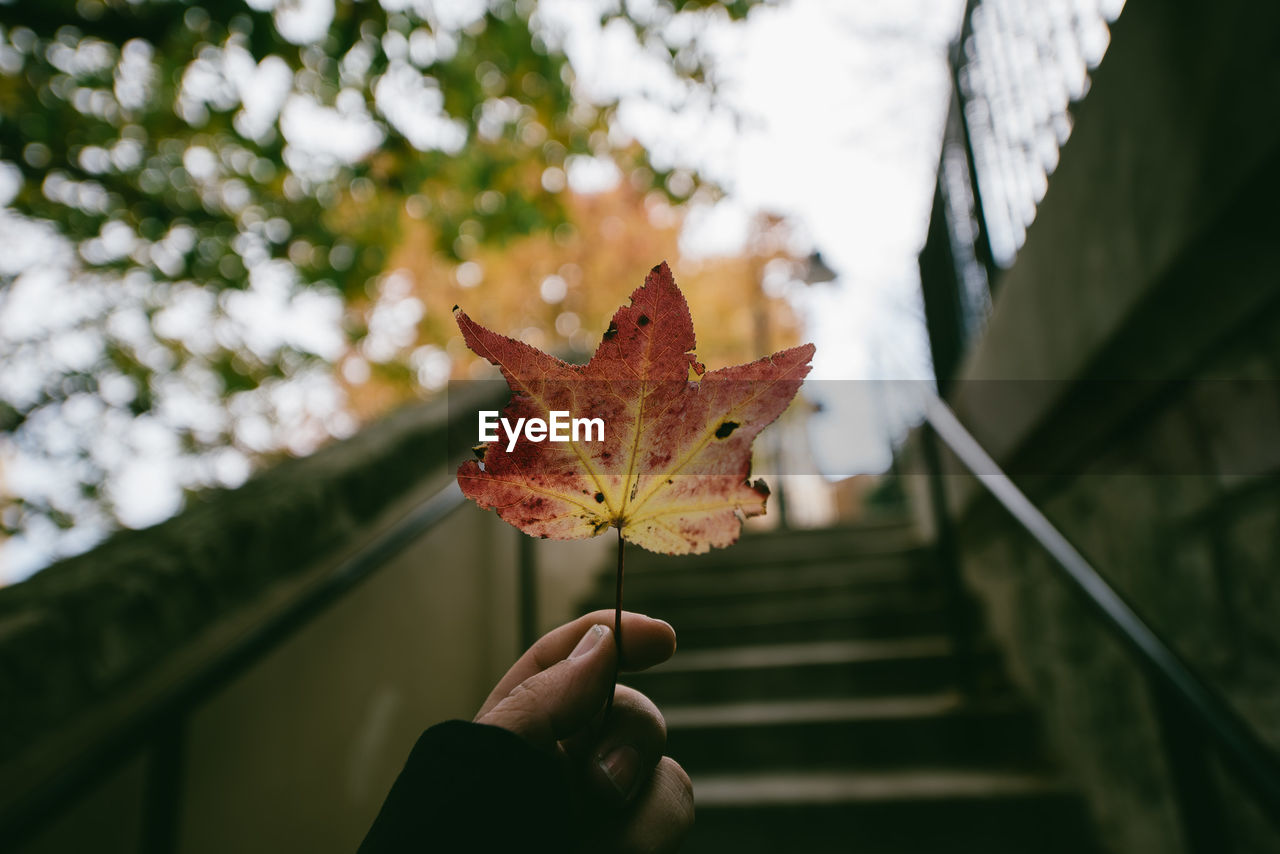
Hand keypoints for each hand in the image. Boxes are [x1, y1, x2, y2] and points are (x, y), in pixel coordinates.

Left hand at [475, 610, 692, 852]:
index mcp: (518, 733)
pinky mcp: (628, 844)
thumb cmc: (459, 837)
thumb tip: (602, 639)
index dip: (616, 636)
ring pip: (665, 774)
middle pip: (632, 713)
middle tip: (594, 786)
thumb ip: (547, 696)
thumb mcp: (491, 759)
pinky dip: (645, 837)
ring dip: (639, 809)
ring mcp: (602, 814)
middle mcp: (565, 768)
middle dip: (630, 738)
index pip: (570, 660)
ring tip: (589, 845)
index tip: (661, 640)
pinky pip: (669, 814)